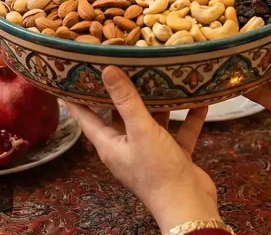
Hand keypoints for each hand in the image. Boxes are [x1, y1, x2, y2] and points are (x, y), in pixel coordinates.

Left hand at [66, 66, 220, 231]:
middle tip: (125, 64)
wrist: (188, 205)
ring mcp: (151, 152)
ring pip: (152, 122)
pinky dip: (187, 118)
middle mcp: (127, 147)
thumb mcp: (140, 130)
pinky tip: (199, 101)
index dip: (77, 98)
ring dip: (159, 104)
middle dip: (124, 92)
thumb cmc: (157, 171)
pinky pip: (179, 132)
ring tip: (163, 77)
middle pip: (121, 115)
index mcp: (110, 144)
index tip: (71, 76)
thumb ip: (126, 100)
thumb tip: (107, 70)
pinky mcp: (172, 156)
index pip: (86, 117)